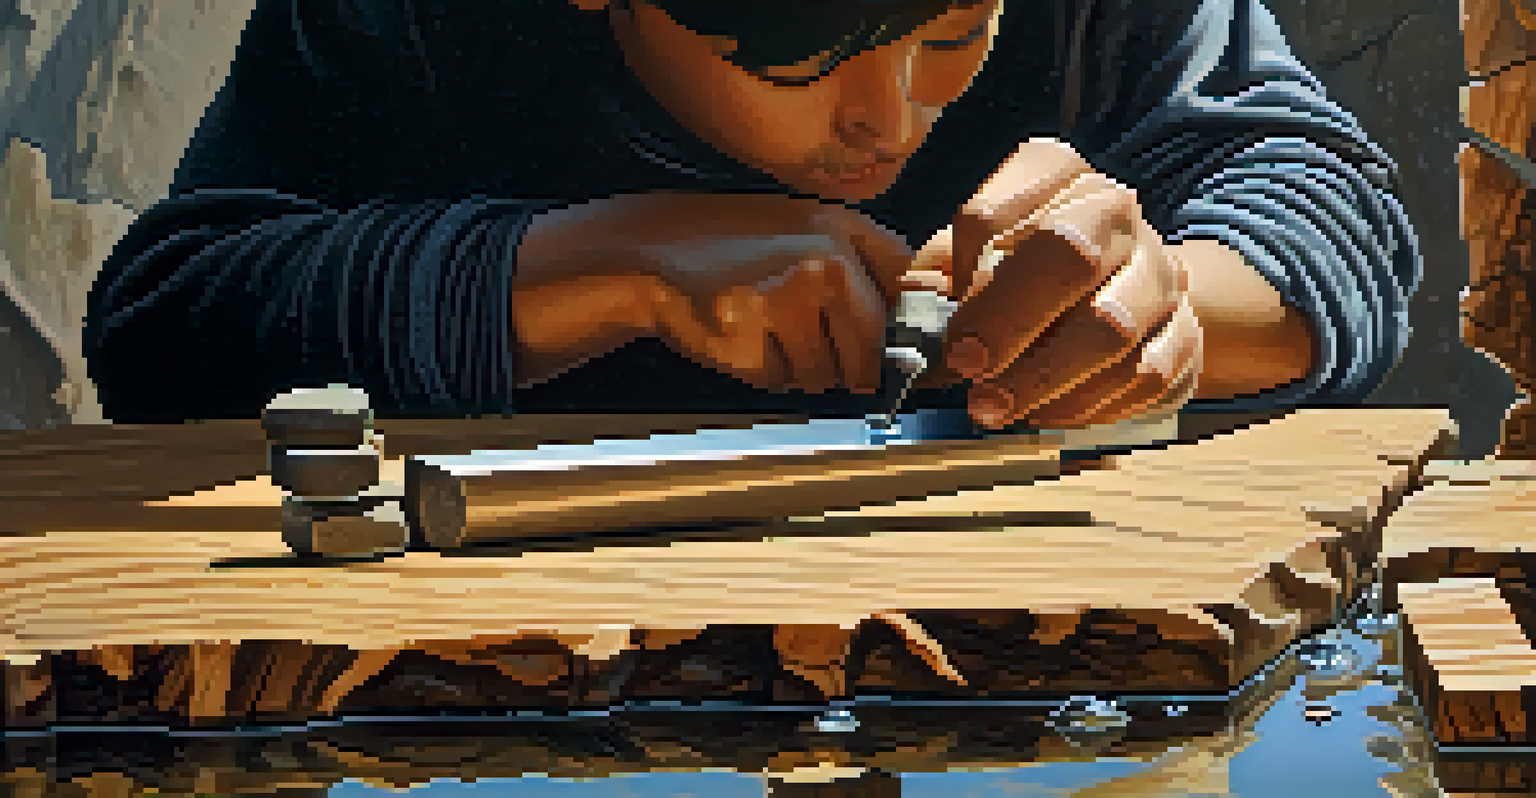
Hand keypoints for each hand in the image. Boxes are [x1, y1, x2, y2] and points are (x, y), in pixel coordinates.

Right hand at [512, 191, 912, 391]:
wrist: (655, 252)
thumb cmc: (742, 251)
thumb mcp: (812, 234)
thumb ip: (870, 271)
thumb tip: (924, 339)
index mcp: (847, 230)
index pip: (912, 297)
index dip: (909, 335)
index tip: (900, 354)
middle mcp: (824, 260)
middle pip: (873, 354)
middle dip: (847, 364)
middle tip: (805, 337)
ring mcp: (785, 296)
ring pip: (827, 376)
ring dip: (802, 369)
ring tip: (768, 327)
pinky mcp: (747, 332)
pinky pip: (783, 383)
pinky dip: (767, 373)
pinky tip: (744, 336)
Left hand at [915, 140, 1203, 428]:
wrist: (1127, 290)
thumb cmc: (1026, 272)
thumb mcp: (969, 256)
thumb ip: (936, 276)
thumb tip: (912, 310)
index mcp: (1054, 176)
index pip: (991, 213)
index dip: (959, 272)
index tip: (947, 325)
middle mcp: (1114, 211)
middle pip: (1069, 255)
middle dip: (1009, 321)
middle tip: (968, 368)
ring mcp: (1159, 270)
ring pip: (1111, 326)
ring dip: (1043, 378)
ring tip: (995, 408)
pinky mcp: (1185, 332)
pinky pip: (1145, 375)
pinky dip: (1089, 403)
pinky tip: (1048, 414)